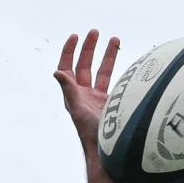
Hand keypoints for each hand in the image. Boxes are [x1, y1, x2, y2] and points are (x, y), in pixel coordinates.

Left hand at [53, 30, 121, 150]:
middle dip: (88, 49)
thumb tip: (57, 73)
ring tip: (114, 39)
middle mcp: (83, 95)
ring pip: (101, 72)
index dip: (68, 52)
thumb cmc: (90, 134)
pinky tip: (126, 61)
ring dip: (106, 55)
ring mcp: (97, 99)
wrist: (106, 150)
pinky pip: (113, 82)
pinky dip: (119, 71)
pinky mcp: (111, 103)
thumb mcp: (78, 110)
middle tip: (94, 32)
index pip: (66, 69)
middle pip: (83, 66)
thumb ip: (69, 91)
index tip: (75, 37)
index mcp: (73, 95)